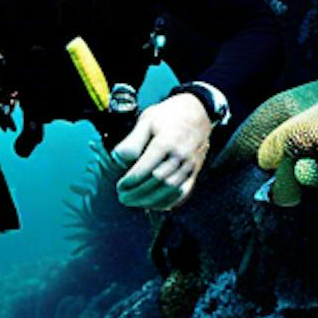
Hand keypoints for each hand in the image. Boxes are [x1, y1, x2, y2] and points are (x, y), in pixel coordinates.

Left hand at [109, 93, 212, 210]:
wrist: (199, 112)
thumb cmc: (169, 115)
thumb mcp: (147, 119)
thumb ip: (132, 141)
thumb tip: (119, 161)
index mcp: (167, 142)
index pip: (147, 168)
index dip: (131, 180)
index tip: (120, 185)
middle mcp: (181, 156)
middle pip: (157, 182)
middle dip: (137, 193)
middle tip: (122, 196)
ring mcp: (190, 166)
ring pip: (170, 190)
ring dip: (149, 200)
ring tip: (133, 201)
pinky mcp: (194, 172)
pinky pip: (182, 193)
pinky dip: (167, 202)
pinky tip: (153, 204)